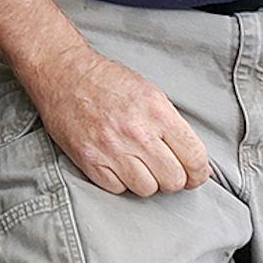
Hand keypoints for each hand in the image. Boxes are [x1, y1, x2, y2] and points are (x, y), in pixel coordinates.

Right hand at [21, 43, 211, 196]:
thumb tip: (195, 162)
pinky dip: (119, 181)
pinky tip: (116, 163)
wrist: (63, 73)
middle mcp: (136, 131)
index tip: (194, 174)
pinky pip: (118, 189)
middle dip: (173, 178)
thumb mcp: (150, 93)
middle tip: (163, 168)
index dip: (199, 173)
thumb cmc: (107, 82)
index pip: (195, 158)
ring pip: (147, 189)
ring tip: (137, 164)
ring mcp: (111, 148)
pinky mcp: (89, 160)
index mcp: (157, 111)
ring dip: (146, 181)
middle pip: (174, 180)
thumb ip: (173, 126)